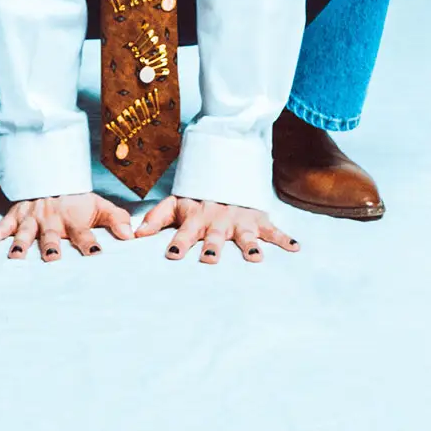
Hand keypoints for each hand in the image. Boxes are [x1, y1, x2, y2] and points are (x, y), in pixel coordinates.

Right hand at [0, 192, 134, 260]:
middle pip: (51, 235)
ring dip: (21, 245)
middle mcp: (51, 220)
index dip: (90, 243)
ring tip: (16, 258)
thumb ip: (115, 219)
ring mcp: (31, 218)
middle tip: (52, 258)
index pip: (84, 233)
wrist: (51, 174)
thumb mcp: (98, 204)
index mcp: (73, 219)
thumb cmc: (76, 197)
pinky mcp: (15, 216)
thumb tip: (131, 235)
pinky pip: (2, 226)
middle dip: (51, 247)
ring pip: (25, 233)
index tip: (96, 254)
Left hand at [134, 194, 299, 263]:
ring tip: (255, 258)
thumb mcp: (176, 202)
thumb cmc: (198, 196)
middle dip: (213, 247)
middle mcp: (218, 220)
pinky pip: (273, 229)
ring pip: (245, 234)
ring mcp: (240, 219)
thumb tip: (136, 235)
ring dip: (249, 245)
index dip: (178, 242)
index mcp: (196, 217)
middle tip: (210, 259)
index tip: (173, 254)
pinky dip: (284, 238)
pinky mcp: (258, 219)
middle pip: (215, 236)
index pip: (185, 230)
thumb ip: (156, 217)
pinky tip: (295, 248)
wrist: (226, 171)